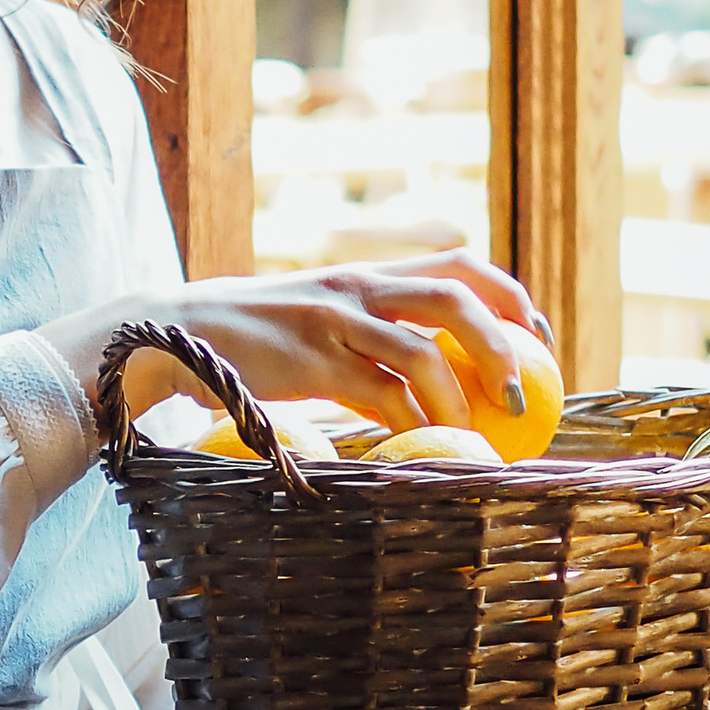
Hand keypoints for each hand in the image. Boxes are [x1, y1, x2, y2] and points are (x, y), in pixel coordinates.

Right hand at [43, 251, 555, 436]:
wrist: (170, 334)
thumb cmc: (249, 342)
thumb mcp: (318, 322)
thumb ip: (368, 337)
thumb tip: (429, 376)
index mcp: (367, 272)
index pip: (459, 264)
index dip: (510, 297)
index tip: (539, 339)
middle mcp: (356, 286)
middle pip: (455, 296)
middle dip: (503, 342)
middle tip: (525, 393)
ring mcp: (332, 321)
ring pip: (421, 348)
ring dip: (462, 391)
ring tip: (482, 429)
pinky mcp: (309, 362)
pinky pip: (378, 393)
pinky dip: (411, 422)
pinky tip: (425, 444)